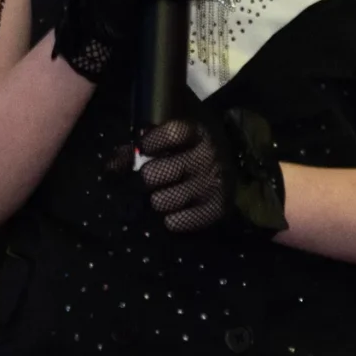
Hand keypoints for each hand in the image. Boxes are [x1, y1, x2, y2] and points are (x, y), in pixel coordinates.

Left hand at [138, 109, 287, 237]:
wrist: (243, 172)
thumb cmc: (195, 152)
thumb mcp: (177, 139)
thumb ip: (143, 145)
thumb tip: (112, 165)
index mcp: (198, 133)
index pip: (170, 133)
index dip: (150, 142)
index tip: (144, 149)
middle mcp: (208, 157)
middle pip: (154, 173)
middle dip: (146, 179)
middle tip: (151, 181)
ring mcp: (213, 184)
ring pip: (160, 201)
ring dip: (157, 201)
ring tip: (164, 196)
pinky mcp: (217, 209)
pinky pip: (177, 222)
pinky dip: (171, 220)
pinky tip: (176, 211)